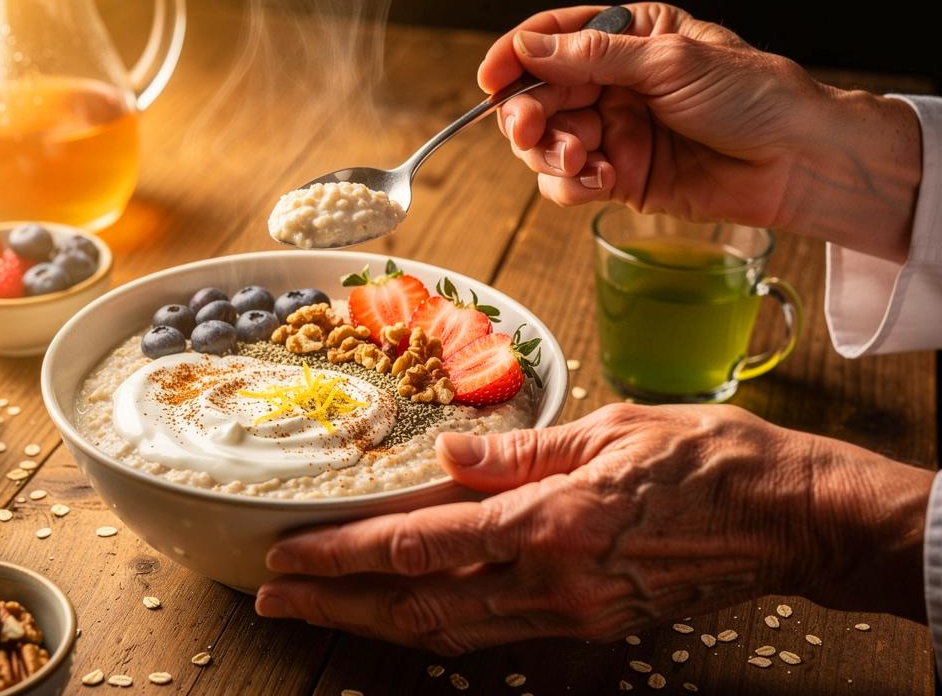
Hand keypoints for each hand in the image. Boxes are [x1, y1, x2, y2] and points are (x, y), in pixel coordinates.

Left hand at [255, 404, 929, 653]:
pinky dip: (436, 628)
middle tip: (273, 596)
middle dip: (336, 602)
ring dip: (373, 623)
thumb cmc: (708, 459)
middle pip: (418, 603)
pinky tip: (400, 618)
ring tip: (315, 611)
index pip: (421, 543)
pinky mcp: (590, 627)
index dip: (345, 552)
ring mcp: (571, 614)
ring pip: (448, 631)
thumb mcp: (612, 428)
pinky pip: (494, 633)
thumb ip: (521, 451)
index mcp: (551, 520)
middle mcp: (552, 580)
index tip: (290, 551)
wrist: (789, 519)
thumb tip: (445, 458)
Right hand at [478, 3, 920, 262]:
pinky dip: (573, 185)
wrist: (796, 161)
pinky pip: (569, 183)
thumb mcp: (670, 61)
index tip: (491, 78)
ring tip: (583, 159)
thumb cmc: (753, 96)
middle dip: (529, 115)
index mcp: (627, 37)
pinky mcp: (619, 178)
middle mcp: (613, 83)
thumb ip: (594, 58)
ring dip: (551, 153)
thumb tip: (529, 49)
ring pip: (546, 144)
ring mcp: (614, 131)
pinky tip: (602, 180)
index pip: (552, 39)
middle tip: (532, 130)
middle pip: (540, 96)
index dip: (515, 57)